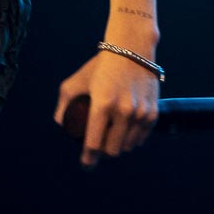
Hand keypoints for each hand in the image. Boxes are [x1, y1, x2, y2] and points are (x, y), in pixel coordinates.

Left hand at [53, 52, 158, 167]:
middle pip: (112, 150)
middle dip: (104, 151)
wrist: (131, 50)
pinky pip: (141, 138)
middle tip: (99, 145)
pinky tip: (125, 134)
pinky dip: (132, 139)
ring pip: (127, 146)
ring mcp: (140, 113)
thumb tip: (61, 125)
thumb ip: (64, 104)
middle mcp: (123, 111)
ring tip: (111, 139)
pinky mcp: (152, 113)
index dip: (88, 157)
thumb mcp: (77, 81)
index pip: (94, 143)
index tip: (86, 163)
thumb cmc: (100, 67)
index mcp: (103, 104)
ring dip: (119, 146)